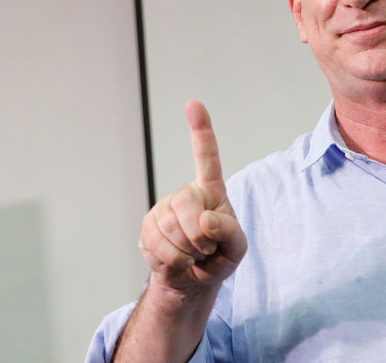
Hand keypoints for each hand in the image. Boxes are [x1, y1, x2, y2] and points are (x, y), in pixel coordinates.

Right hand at [138, 100, 246, 292]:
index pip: (207, 157)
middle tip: (207, 249)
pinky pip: (157, 244)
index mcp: (212, 192)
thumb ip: (230, 232)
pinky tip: (178, 261)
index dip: (200, 131)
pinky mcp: (148, 228)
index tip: (193, 104)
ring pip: (171, 227)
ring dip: (187, 251)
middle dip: (199, 234)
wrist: (192, 281)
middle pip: (186, 204)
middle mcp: (186, 194)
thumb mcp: (237, 248)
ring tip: (193, 254)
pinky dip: (173, 260)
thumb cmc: (219, 257)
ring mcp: (164, 209)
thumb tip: (205, 220)